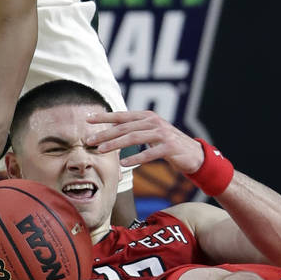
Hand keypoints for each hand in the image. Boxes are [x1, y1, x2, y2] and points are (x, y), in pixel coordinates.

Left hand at [85, 109, 203, 174]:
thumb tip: (110, 130)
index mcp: (147, 116)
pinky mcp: (170, 147)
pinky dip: (135, 158)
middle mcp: (153, 121)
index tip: (87, 120)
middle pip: (124, 127)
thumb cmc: (167, 144)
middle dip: (105, 133)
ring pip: (134, 138)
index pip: (121, 115)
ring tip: (101, 151)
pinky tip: (123, 164)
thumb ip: (134, 129)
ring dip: (115, 144)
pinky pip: (150, 153)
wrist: (193, 154)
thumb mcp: (150, 132)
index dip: (104, 117)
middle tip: (89, 140)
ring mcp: (162, 133)